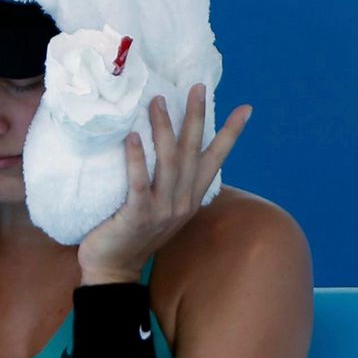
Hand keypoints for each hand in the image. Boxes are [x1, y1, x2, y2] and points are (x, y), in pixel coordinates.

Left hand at [77, 84, 251, 282]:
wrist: (112, 269)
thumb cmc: (131, 235)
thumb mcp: (160, 209)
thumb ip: (168, 184)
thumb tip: (167, 149)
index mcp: (189, 199)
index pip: (214, 160)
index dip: (229, 134)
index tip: (245, 108)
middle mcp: (181, 203)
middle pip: (192, 153)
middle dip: (196, 118)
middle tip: (197, 87)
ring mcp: (161, 211)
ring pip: (168, 162)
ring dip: (164, 129)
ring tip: (157, 101)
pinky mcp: (137, 216)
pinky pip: (139, 183)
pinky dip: (137, 158)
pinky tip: (133, 137)